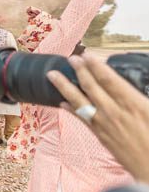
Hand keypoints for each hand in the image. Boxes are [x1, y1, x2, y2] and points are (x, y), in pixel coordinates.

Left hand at [49, 54, 148, 182]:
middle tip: (70, 58)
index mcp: (134, 104)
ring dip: (64, 86)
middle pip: (91, 87)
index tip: (88, 55)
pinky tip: (62, 103)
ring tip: (52, 75)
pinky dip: (71, 109)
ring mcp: (105, 124)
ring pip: (80, 101)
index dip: (96, 66)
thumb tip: (139, 87)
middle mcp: (115, 112)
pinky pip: (81, 119)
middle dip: (79, 71)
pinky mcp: (101, 136)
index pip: (110, 79)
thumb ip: (146, 96)